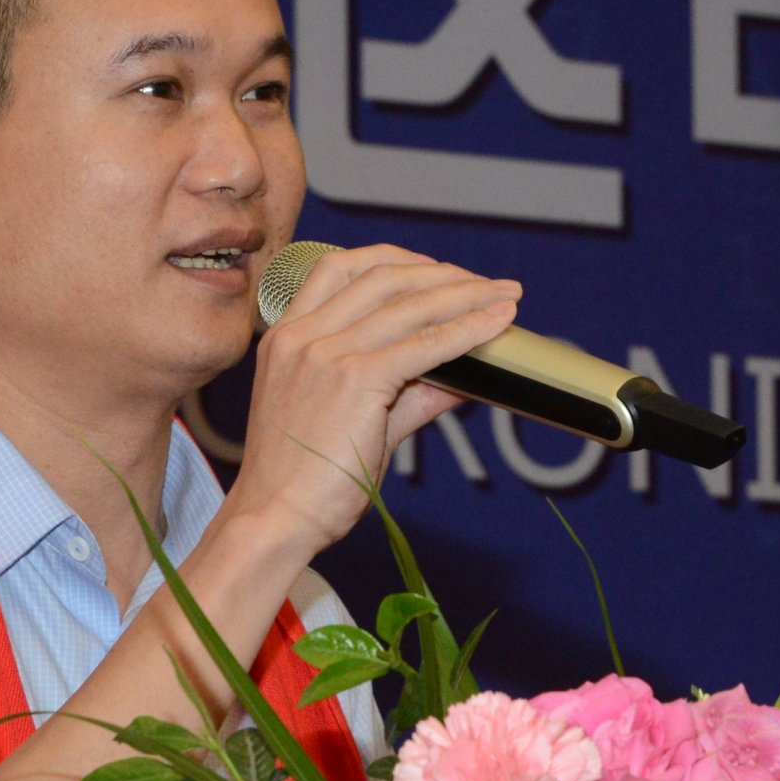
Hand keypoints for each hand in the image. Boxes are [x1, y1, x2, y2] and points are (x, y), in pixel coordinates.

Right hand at [222, 244, 519, 556]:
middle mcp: (301, 336)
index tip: (438, 272)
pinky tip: (496, 325)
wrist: (273, 519)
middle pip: (382, 276)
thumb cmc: (304, 482)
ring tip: (505, 296)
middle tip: (488, 284)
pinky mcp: (352, 380)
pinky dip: (467, 330)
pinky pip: (423, 345)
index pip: (340, 268)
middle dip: (443, 274)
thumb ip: (406, 395)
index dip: (397, 260)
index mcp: (286, 337)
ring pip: (408, 304)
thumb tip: (459, 382)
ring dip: (466, 295)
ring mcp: (324, 354)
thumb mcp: (352, 422)